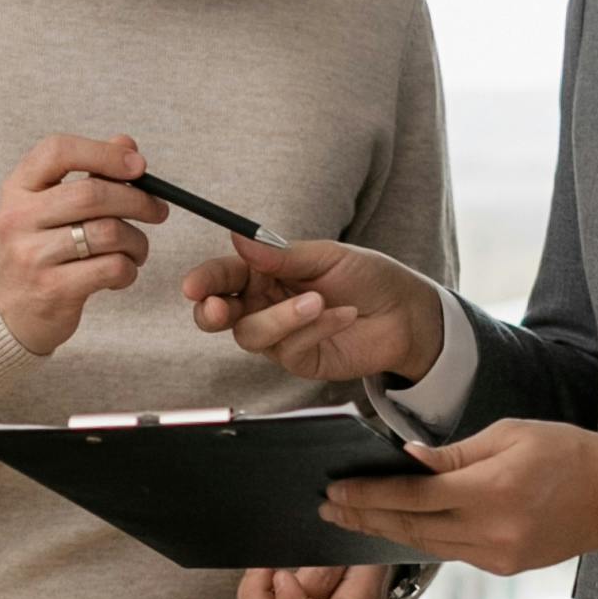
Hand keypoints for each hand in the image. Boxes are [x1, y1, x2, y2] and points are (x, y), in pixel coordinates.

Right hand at [0, 134, 168, 355]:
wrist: (10, 312)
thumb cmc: (41, 250)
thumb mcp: (50, 207)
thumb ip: (88, 172)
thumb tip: (127, 145)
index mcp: (17, 188)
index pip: (58, 151)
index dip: (104, 153)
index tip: (139, 166)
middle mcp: (18, 218)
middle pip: (92, 194)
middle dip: (137, 201)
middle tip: (158, 211)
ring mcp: (32, 255)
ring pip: (108, 233)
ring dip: (137, 241)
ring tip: (137, 249)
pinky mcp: (53, 289)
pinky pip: (112, 268)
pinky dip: (129, 269)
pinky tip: (121, 273)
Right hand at [185, 237, 443, 388]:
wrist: (404, 312)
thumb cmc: (367, 277)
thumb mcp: (326, 255)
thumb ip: (281, 254)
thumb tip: (238, 238)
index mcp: (263, 273)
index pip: (223, 277)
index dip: (205, 281)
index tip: (193, 285)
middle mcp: (263, 305)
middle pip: (217, 316)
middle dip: (210, 312)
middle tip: (215, 308)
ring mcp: (279, 336)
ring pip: (252, 335)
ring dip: (282, 317)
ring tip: (318, 301)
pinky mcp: (299, 360)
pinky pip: (289, 349)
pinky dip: (315, 329)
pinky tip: (341, 315)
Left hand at [324, 421, 597, 578]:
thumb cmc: (567, 452)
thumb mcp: (510, 434)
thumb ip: (453, 454)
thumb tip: (405, 461)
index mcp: (493, 491)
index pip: (414, 496)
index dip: (369, 494)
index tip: (335, 489)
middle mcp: (492, 531)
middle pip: (411, 527)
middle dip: (365, 517)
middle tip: (327, 507)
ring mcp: (497, 555)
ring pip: (426, 545)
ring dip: (385, 531)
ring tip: (350, 518)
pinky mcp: (503, 566)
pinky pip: (450, 552)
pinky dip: (419, 538)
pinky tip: (397, 526)